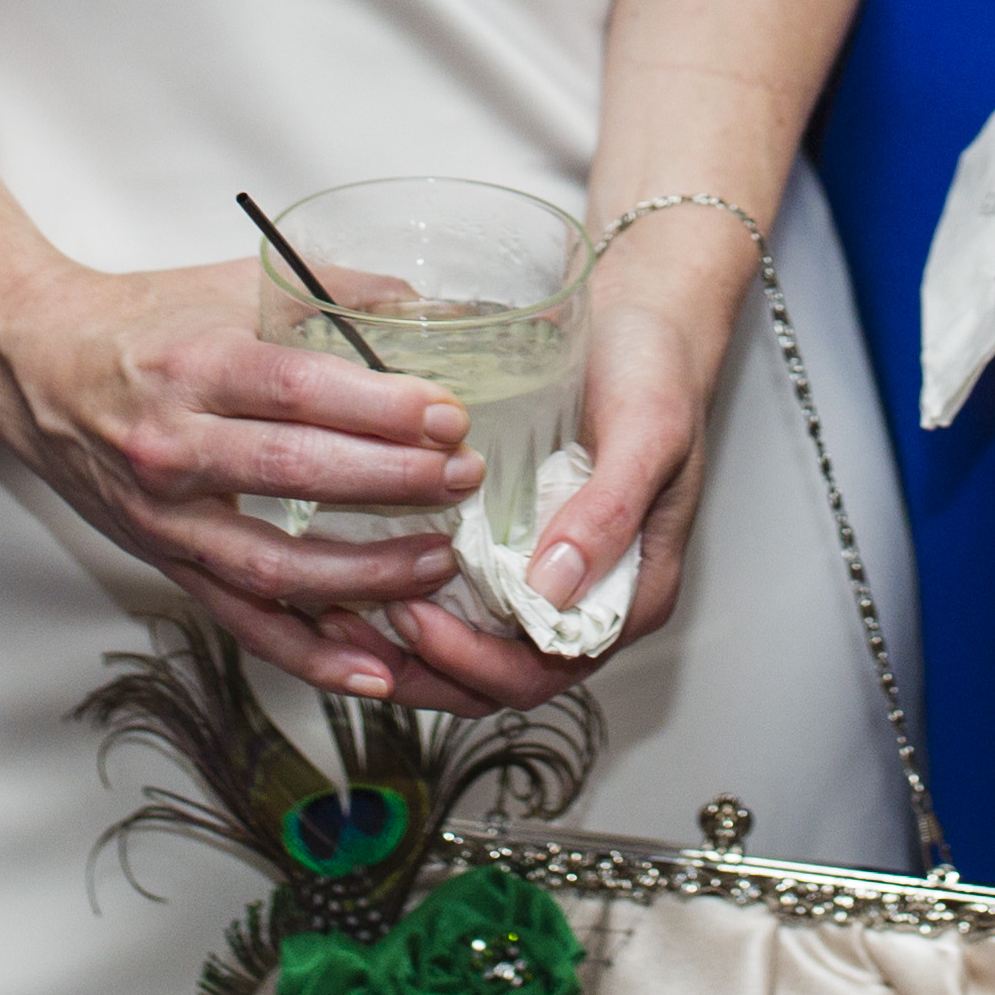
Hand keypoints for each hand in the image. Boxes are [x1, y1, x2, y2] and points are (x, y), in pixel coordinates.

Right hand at [0, 255, 501, 709]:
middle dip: (390, 482)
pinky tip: (372, 670)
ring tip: (436, 562)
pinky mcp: (166, 561)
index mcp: (194, 366)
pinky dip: (309, 653)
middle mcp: (172, 445)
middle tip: (461, 481)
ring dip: (363, 574)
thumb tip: (432, 310)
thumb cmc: (145, 321)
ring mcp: (165, 516)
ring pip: (271, 564)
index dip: (378, 409)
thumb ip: (334, 294)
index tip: (447, 417)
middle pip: (292, 474)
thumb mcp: (232, 283)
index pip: (296, 390)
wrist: (36, 364)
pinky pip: (242, 620)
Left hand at [366, 257, 729, 711]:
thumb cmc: (656, 371)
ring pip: (472, 650)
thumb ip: (610, 513)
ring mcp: (548, 576)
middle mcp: (587, 601)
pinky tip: (359, 577)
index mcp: (632, 595)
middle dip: (423, 667)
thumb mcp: (648, 433)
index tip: (415, 617)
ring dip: (406, 649)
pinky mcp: (515, 544)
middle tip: (353, 621)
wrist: (647, 317)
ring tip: (337, 614)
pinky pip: (462, 599)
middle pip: (498, 677)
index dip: (474, 661)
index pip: (544, 668)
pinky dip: (411, 604)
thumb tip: (554, 590)